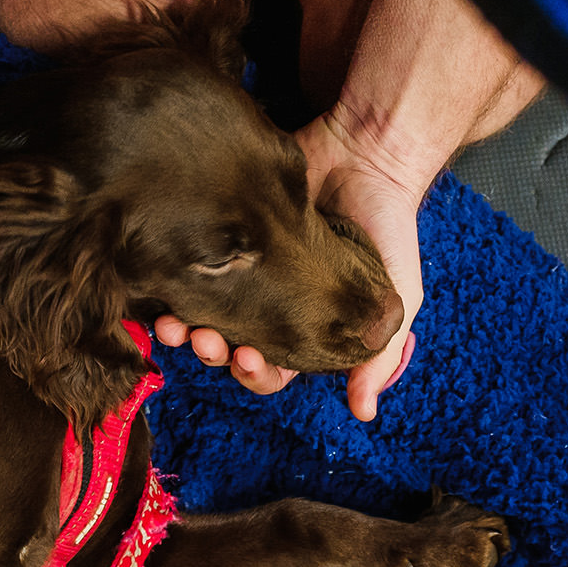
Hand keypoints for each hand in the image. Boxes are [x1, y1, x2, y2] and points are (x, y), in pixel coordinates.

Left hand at [154, 107, 424, 420]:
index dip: (254, 374)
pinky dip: (179, 275)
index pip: (270, 369)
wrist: (370, 154)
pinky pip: (194, 261)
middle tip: (203, 340)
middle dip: (212, 351)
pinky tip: (169, 279)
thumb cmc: (388, 226)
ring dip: (185, 325)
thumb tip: (363, 412)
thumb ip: (379, 355)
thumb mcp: (399, 297)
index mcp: (306, 326)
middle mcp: (272, 302)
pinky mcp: (226, 232)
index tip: (248, 360)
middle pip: (228, 345)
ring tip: (174, 322)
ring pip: (204, 309)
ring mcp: (245, 268)